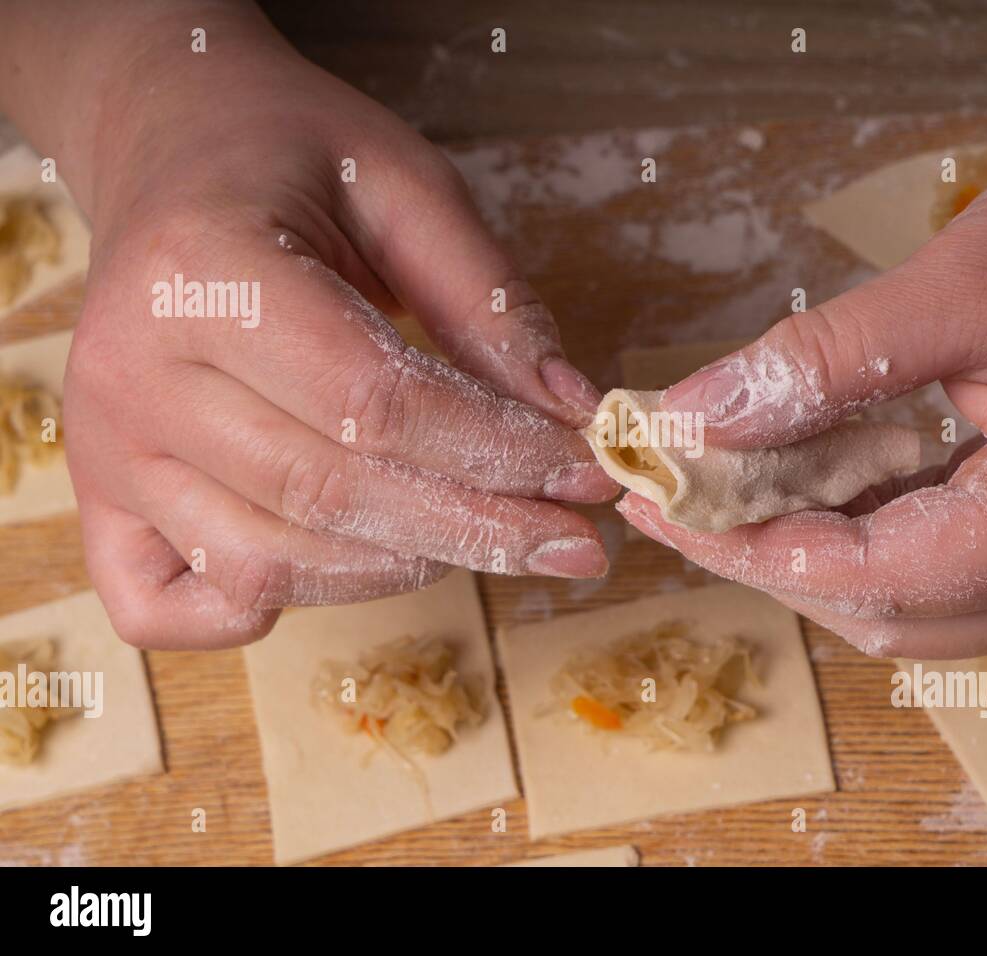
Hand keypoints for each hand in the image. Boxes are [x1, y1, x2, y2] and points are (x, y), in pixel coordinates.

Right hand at [34, 7, 615, 646]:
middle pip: (331, 495)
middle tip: (576, 541)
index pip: (374, 404)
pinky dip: (267, 608)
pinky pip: (175, 608)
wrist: (171, 151)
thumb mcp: (408, 185)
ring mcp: (101, 447)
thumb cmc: (293, 159)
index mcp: (202, 270)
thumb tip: (572, 415)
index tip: (588, 473)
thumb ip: (489, 299)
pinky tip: (345, 562)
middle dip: (478, 530)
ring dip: (404, 565)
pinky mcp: (95, 495)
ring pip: (270, 562)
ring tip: (489, 534)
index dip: (498, 453)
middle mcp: (132, 372)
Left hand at [620, 47, 986, 658]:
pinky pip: (945, 563)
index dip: (750, 544)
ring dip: (812, 547)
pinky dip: (866, 527)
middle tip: (678, 494)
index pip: (873, 574)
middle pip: (886, 611)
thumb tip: (696, 418)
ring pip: (909, 601)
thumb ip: (823, 362)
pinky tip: (806, 476)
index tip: (660, 500)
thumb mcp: (964, 285)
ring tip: (726, 484)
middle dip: (770, 554)